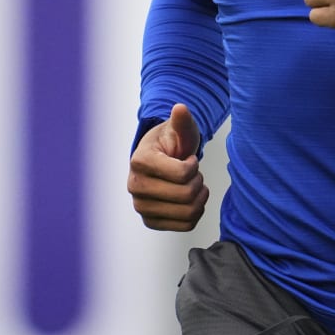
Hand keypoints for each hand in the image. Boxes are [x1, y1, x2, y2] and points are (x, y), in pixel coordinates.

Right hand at [127, 103, 207, 231]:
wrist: (160, 161)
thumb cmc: (171, 144)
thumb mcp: (179, 130)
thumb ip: (182, 121)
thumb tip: (180, 108)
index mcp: (140, 161)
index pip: (183, 174)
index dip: (194, 166)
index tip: (189, 159)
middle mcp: (135, 186)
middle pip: (186, 195)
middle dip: (198, 182)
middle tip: (194, 173)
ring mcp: (141, 206)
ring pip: (188, 213)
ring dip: (199, 198)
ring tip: (194, 185)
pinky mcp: (150, 221)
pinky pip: (186, 226)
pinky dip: (195, 212)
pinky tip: (190, 200)